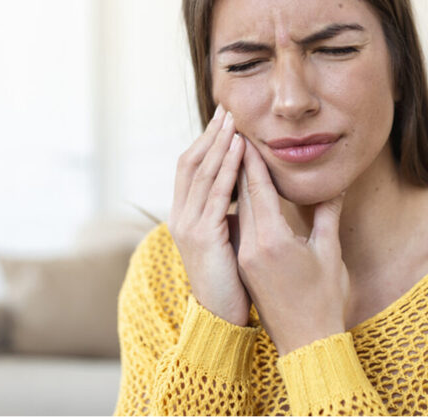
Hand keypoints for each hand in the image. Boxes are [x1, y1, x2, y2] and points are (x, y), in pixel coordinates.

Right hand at [168, 104, 251, 325]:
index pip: (191, 167)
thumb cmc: (232, 282)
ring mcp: (188, 225)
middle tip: (227, 108)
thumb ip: (233, 214)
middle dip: (209, 134)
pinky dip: (227, 167)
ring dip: (219, 143)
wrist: (222, 318)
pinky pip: (216, 192)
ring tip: (233, 120)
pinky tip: (239, 149)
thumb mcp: (230, 239)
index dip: (205, 141)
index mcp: (185, 216)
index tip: (223, 119)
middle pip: (191, 162)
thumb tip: (247, 192)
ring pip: (202, 172)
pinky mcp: (202, 235)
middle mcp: (180, 216)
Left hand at [235, 137, 349, 354]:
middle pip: (242, 196)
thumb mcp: (329, 253)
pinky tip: (240, 192)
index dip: (251, 160)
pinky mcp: (245, 266)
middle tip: (234, 133)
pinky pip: (239, 227)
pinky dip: (239, 205)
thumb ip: (327, 215)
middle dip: (239, 163)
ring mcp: (245, 257)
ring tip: (234, 154)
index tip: (245, 134)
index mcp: (272, 240)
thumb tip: (334, 185)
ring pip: (237, 210)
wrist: (306, 343)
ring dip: (236, 182)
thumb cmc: (325, 300)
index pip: (257, 190)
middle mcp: (252, 247)